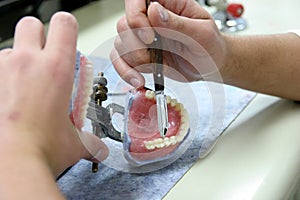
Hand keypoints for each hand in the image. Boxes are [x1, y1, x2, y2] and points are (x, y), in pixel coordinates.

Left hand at [0, 12, 107, 177]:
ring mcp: (2, 71)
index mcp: (56, 68)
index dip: (67, 27)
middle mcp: (27, 62)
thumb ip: (90, 142)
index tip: (67, 40)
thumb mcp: (76, 142)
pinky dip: (3, 77)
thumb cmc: (42, 148)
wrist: (10, 162)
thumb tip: (99, 149)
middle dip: (39, 35)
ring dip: (18, 60)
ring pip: (10, 48)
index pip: (64, 24)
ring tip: (26, 84)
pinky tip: (10, 98)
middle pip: (31, 24)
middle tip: (45, 56)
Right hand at [111, 0, 227, 86]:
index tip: (149, 37)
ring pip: (120, 43)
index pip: (137, 0)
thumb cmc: (209, 46)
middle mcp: (151, 18)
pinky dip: (125, 71)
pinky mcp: (139, 54)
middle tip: (154, 56)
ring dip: (133, 61)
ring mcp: (143, 37)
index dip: (136, 16)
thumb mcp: (201, 34)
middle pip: (124, 24)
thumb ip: (178, 23)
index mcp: (168, 4)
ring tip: (153, 67)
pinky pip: (120, 59)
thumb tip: (154, 11)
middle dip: (136, 45)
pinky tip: (137, 78)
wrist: (208, 67)